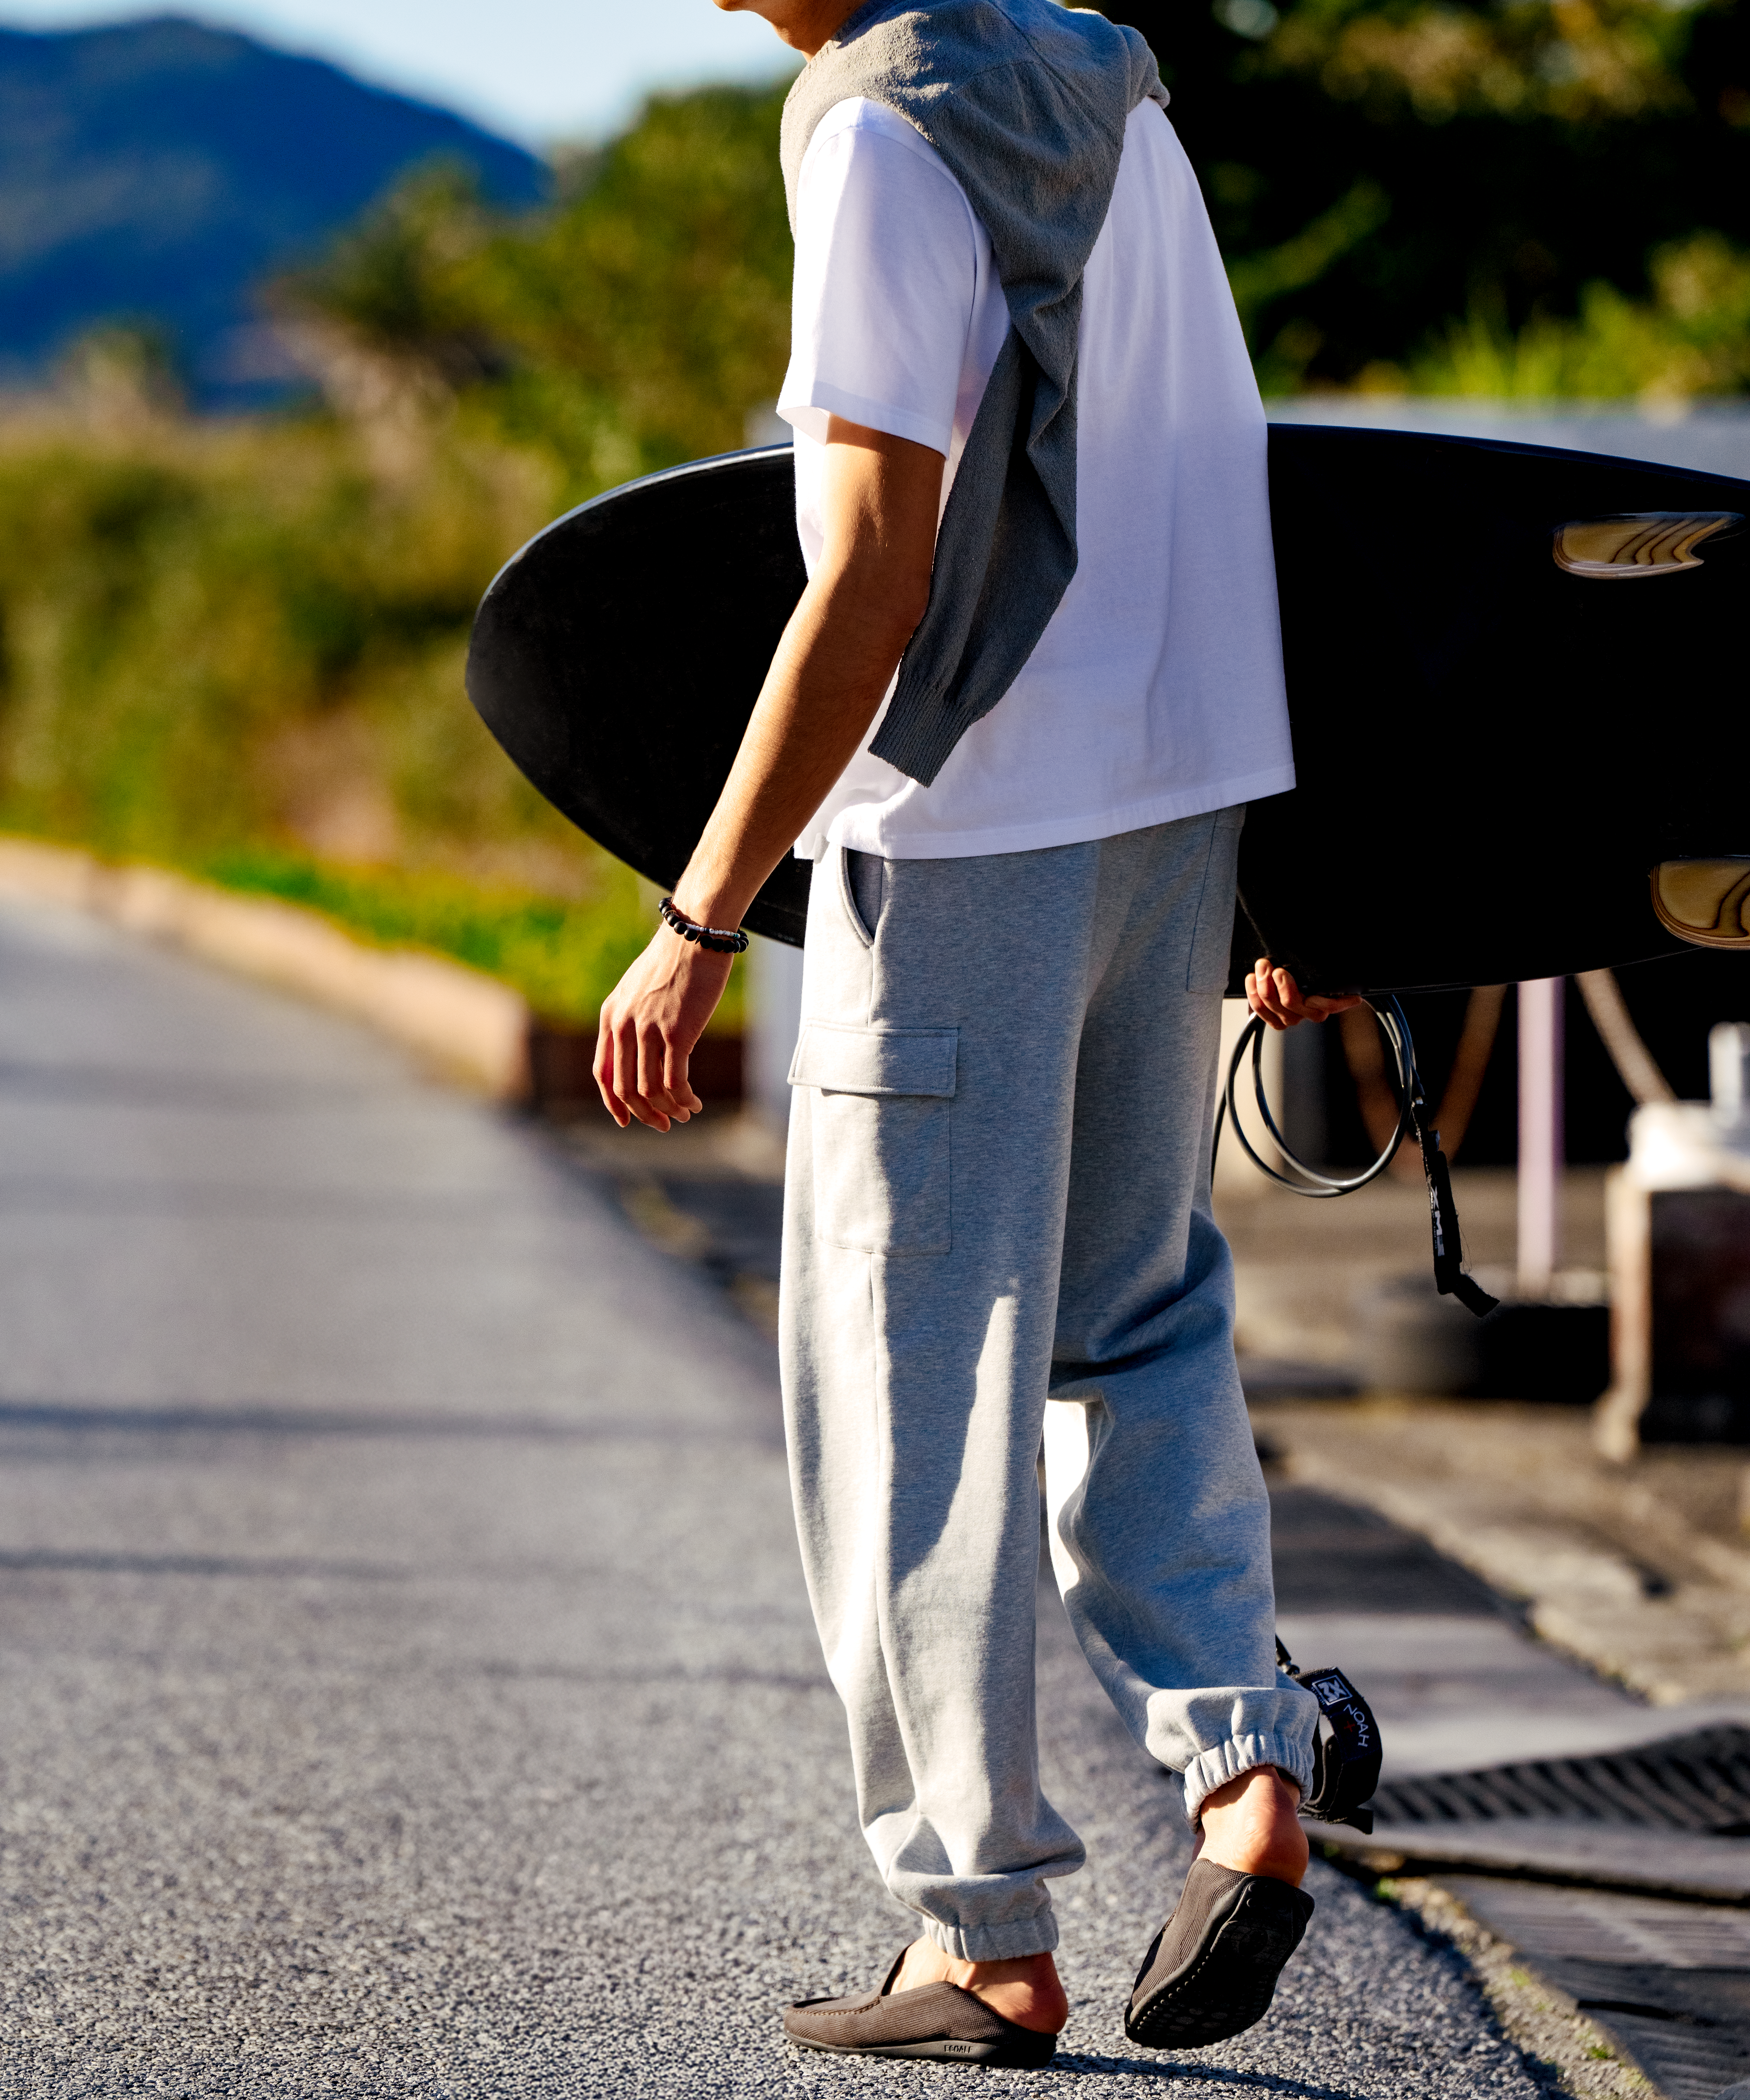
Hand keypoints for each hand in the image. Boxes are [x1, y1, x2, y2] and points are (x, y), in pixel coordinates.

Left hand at [594, 926, 734, 1130]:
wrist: (693, 936)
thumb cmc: (673, 961)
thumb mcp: (639, 990)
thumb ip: (633, 1018)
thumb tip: (642, 1048)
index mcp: (611, 1016)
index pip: (601, 1072)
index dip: (612, 1103)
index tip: (627, 1120)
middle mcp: (623, 1026)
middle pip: (625, 1088)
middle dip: (644, 1113)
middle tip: (663, 1124)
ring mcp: (648, 1030)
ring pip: (650, 1089)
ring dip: (668, 1109)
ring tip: (685, 1113)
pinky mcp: (676, 1033)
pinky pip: (675, 1081)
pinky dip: (684, 1099)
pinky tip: (694, 1103)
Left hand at [1245, 957, 1365, 1031]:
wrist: (1290, 972)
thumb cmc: (1310, 968)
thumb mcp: (1318, 964)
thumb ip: (1323, 966)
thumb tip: (1339, 976)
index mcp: (1330, 999)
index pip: (1332, 1004)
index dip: (1322, 1001)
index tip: (1311, 992)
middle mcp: (1313, 1012)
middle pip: (1292, 1002)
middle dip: (1280, 982)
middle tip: (1274, 967)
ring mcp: (1294, 1018)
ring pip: (1274, 1005)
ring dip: (1263, 984)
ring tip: (1262, 966)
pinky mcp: (1276, 1021)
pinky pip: (1260, 1011)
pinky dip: (1253, 993)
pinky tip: (1251, 978)